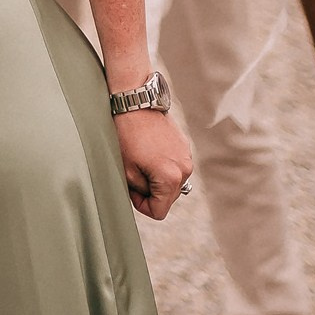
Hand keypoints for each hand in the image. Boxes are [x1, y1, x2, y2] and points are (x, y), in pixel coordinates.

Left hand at [116, 107, 193, 221]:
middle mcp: (184, 170)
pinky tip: (149, 151)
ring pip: (172, 182)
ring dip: (157, 179)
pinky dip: (163, 165)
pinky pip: (175, 166)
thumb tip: (148, 196)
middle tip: (133, 175)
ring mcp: (187, 157)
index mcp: (170, 178)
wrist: (136, 103)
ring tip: (141, 160)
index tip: (132, 191)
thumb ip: (141, 191)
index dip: (142, 206)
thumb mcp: (127, 170)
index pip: (159, 211)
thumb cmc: (127, 135)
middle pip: (167, 198)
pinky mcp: (184, 146)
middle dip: (150, 193)